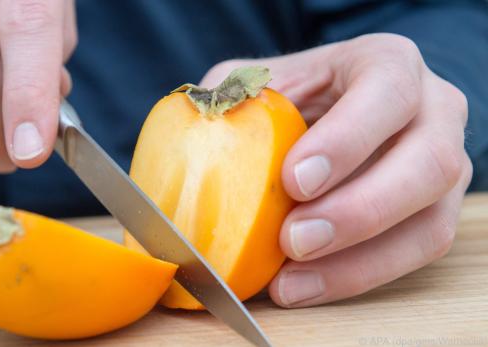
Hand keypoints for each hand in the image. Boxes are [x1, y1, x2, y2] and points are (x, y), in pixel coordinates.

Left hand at [201, 33, 471, 306]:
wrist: (336, 113)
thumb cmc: (297, 97)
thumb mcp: (261, 83)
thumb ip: (234, 102)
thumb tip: (190, 149)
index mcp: (388, 64)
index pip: (386, 92)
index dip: (347, 140)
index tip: (295, 182)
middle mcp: (432, 111)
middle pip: (428, 163)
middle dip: (358, 211)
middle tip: (294, 240)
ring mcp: (444, 166)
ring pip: (430, 222)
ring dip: (359, 260)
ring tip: (291, 281)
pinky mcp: (435, 212)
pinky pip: (413, 254)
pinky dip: (357, 277)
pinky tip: (303, 285)